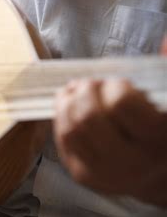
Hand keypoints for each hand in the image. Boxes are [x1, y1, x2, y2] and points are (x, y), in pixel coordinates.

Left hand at [54, 78, 166, 206]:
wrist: (154, 176)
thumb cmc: (160, 133)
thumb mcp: (166, 104)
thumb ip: (163, 73)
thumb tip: (166, 40)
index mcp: (157, 140)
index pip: (121, 103)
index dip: (115, 85)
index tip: (119, 82)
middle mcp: (131, 162)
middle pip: (89, 116)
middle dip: (86, 91)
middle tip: (92, 83)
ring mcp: (104, 173)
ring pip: (71, 128)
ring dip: (68, 101)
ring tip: (77, 90)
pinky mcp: (83, 175)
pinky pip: (63, 139)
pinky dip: (61, 116)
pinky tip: (68, 104)